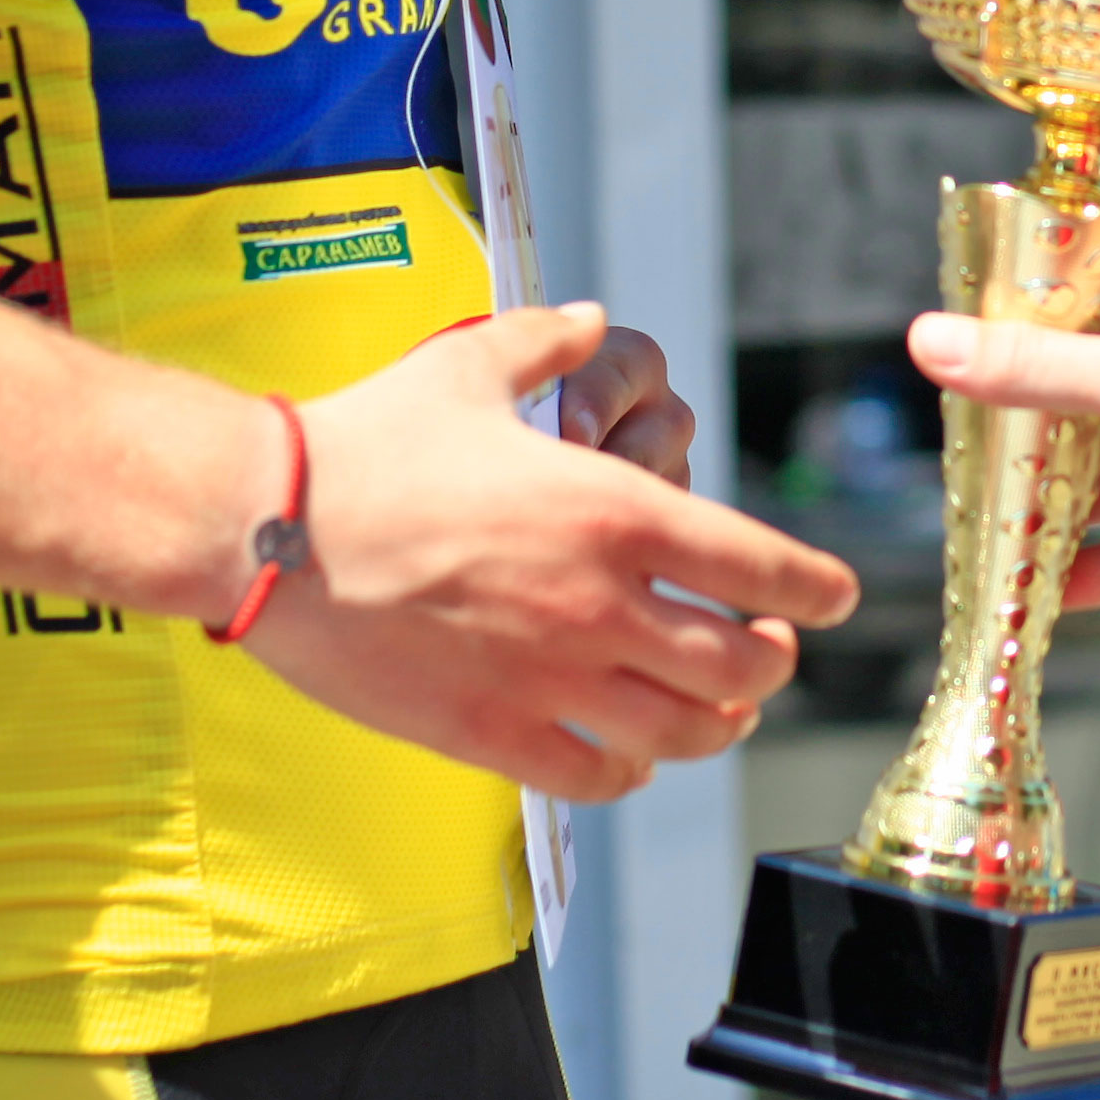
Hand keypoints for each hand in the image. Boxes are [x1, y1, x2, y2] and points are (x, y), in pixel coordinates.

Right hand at [250, 305, 858, 802]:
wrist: (265, 529)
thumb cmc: (366, 444)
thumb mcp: (468, 364)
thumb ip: (547, 342)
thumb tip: (590, 321)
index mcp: (616, 515)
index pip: (768, 570)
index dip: (820, 591)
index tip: (834, 598)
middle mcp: (602, 606)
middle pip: (746, 669)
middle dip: (772, 663)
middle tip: (766, 650)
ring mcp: (550, 682)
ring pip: (686, 734)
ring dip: (716, 723)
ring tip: (714, 708)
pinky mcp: (493, 736)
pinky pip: (601, 779)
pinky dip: (632, 771)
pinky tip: (628, 754)